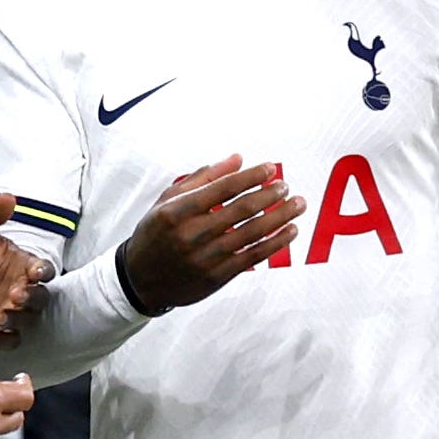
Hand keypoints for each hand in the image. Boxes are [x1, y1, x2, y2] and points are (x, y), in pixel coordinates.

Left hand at [0, 196, 52, 350]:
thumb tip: (8, 197)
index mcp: (24, 267)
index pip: (45, 271)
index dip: (43, 272)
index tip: (34, 272)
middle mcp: (23, 291)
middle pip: (41, 299)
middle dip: (31, 298)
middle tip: (15, 294)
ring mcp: (11, 313)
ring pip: (26, 321)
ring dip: (16, 319)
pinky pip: (8, 341)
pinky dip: (3, 340)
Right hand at [118, 157, 300, 313]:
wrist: (141, 280)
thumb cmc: (156, 233)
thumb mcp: (168, 201)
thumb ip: (202, 178)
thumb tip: (237, 159)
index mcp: (177, 211)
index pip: (222, 188)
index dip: (250, 176)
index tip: (270, 168)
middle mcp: (191, 234)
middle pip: (241, 210)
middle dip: (269, 195)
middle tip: (286, 186)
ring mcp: (205, 258)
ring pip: (252, 233)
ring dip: (280, 217)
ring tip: (298, 204)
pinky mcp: (216, 277)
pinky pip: (253, 256)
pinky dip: (276, 243)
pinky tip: (290, 231)